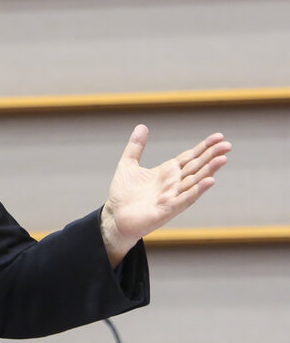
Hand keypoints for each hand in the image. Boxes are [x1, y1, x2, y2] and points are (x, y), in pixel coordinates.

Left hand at [100, 124, 231, 266]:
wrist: (115, 216)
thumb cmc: (123, 193)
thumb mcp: (128, 164)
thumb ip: (136, 146)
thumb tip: (142, 126)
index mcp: (167, 172)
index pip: (190, 157)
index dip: (204, 147)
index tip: (219, 136)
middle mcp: (174, 184)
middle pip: (196, 167)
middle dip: (212, 156)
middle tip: (228, 144)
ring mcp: (173, 196)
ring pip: (195, 181)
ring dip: (209, 170)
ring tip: (223, 159)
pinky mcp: (168, 209)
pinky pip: (185, 199)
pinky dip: (197, 190)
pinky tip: (210, 181)